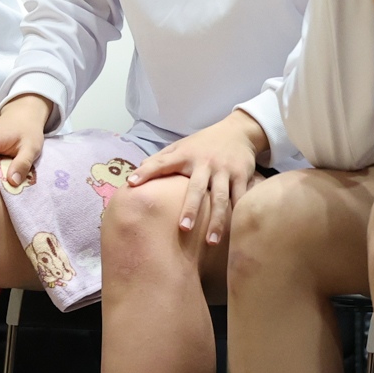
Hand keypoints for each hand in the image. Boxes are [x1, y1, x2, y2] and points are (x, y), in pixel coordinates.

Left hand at [128, 110, 268, 245]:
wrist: (239, 131)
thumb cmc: (203, 143)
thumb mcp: (182, 146)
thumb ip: (160, 159)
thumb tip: (134, 175)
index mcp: (186, 156)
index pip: (162, 163)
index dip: (146, 171)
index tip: (131, 183)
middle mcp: (205, 163)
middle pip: (197, 188)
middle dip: (191, 208)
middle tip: (183, 229)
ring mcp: (225, 170)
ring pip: (221, 198)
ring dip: (217, 220)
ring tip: (211, 241)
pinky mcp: (242, 175)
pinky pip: (241, 197)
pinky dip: (239, 213)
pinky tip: (236, 232)